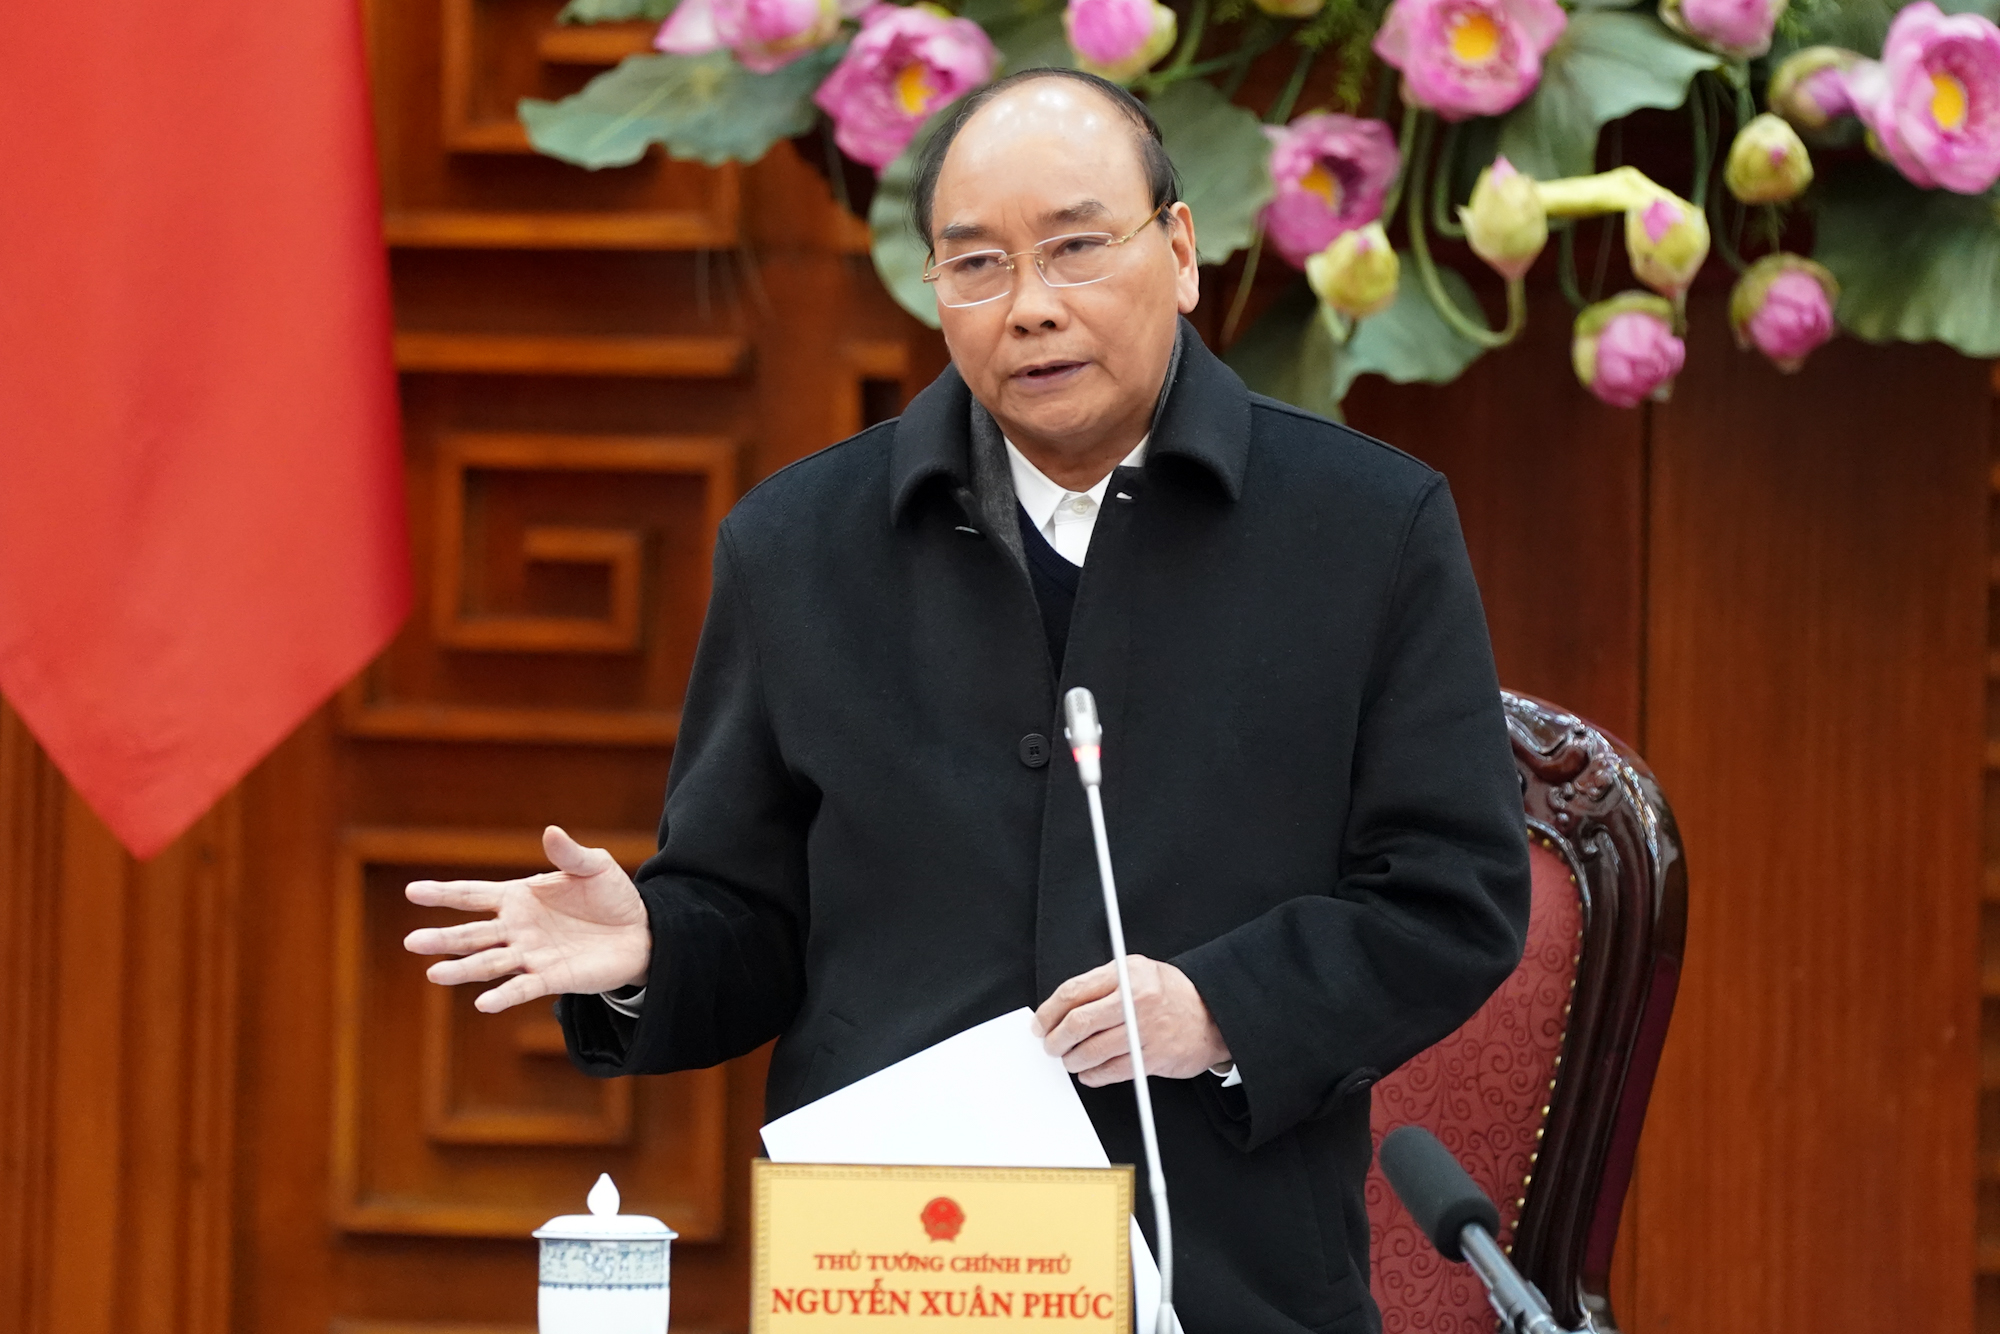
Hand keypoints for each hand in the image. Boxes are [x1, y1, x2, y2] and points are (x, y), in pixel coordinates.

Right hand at [403, 825, 651, 1013]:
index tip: (412, 892)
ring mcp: (531, 955)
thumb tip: (550, 831)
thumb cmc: (613, 896)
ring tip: (435, 974)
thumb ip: (570, 854)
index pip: (473, 895)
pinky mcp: (551, 978)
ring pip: (489, 963)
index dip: (443, 893)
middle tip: (412, 942)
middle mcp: (517, 928)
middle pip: (473, 934)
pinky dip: (503, 996)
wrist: (643, 932)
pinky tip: (483, 1003)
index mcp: (519, 897)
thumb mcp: (595, 867)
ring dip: (463, 969)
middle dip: (443, 938)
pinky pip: (523, 988)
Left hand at [1032, 955, 1229, 1085]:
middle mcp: (1135, 1000)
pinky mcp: (1152, 1058)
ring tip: (1070, 1060)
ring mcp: (1144, 1031)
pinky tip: (1090, 1072)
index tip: (1039, 1023)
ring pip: (1091, 1050)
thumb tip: (1062, 1006)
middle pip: (1078, 1022)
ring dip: (1072, 1060)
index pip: (1073, 992)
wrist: (1213, 1016)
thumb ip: (1102, 982)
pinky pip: (1111, 1071)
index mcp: (1126, 974)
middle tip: (1050, 1045)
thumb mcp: (1137, 971)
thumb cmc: (1170, 994)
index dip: (1048, 1011)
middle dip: (1055, 1039)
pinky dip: (1093, 1075)